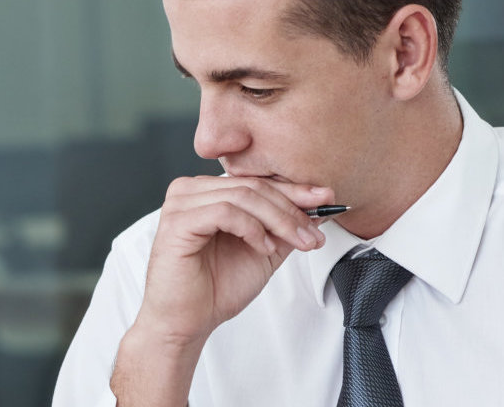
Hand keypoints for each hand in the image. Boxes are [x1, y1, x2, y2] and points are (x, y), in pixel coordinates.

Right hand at [133, 176, 331, 343]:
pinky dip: (252, 229)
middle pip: (252, 186)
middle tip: (314, 233)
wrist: (187, 322)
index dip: (294, 190)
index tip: (326, 200)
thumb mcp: (263, 251)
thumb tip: (319, 207)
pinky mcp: (177, 222)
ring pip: (243, 196)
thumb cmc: (215, 288)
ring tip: (297, 243)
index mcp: (207, 192)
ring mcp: (181, 204)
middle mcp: (190, 191)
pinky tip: (264, 248)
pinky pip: (224, 212)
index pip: (256, 181)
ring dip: (278, 220)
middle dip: (291, 209)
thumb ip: (284, 228)